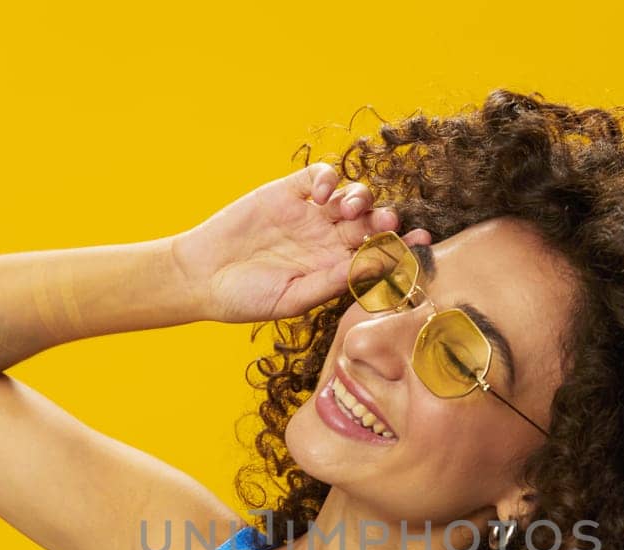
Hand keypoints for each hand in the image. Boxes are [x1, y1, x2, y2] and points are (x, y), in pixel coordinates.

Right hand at [168, 162, 430, 323]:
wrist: (202, 278)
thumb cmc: (247, 298)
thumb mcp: (293, 298)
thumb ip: (332, 283)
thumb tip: (374, 269)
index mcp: (337, 268)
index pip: (380, 253)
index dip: (403, 246)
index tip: (421, 244)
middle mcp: (329, 239)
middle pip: (372, 221)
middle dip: (385, 220)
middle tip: (386, 224)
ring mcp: (310, 214)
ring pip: (351, 196)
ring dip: (360, 198)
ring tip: (348, 210)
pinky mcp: (288, 192)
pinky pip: (319, 176)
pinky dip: (328, 178)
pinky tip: (322, 194)